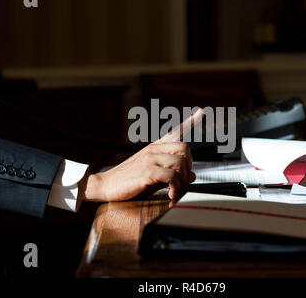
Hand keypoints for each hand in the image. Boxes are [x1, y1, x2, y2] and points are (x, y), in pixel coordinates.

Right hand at [79, 109, 203, 201]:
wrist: (105, 185)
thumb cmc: (129, 180)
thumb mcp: (153, 175)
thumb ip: (172, 174)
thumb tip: (192, 175)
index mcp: (155, 147)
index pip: (175, 131)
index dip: (190, 121)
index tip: (201, 112)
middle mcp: (154, 150)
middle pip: (185, 148)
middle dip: (189, 165)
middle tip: (182, 179)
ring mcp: (150, 159)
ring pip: (180, 163)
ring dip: (182, 179)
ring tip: (173, 189)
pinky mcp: (147, 172)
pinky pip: (172, 177)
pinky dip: (175, 187)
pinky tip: (170, 193)